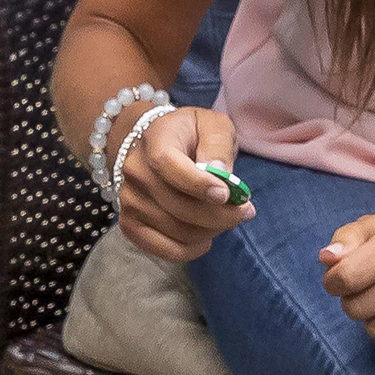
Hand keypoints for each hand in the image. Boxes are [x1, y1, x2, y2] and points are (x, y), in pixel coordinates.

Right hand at [113, 103, 250, 261]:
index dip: (198, 184)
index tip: (227, 195)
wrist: (154, 144)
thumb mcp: (212, 124)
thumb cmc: (190, 134)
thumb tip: (220, 172)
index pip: (168, 166)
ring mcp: (129, 200)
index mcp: (155, 140)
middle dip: (219, 215)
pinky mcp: (130, 224)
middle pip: (178, 206)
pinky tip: (206, 238)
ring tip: (227, 220)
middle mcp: (135, 172)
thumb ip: (218, 144)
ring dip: (210, 232)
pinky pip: (163, 249)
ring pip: (176, 231)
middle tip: (245, 212)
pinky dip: (190, 250)